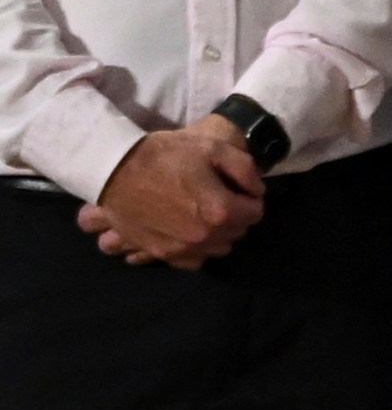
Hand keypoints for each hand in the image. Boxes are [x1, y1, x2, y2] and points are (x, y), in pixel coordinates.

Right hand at [83, 120, 265, 268]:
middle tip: (224, 197)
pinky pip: (191, 260)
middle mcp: (203, 237)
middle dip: (237, 216)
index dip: (250, 198)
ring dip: (219, 233)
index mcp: (220, 211)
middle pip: (237, 232)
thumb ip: (245, 170)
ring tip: (207, 213)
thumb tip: (258, 191)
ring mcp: (180, 249)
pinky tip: (190, 231)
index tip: (239, 188)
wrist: (115, 170)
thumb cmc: (166, 155)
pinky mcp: (159, 253)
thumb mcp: (214, 149)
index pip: (255, 213)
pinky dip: (197, 249)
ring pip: (217, 248)